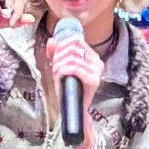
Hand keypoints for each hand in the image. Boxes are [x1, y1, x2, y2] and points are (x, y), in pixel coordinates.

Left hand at [45, 15, 105, 137]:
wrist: (73, 107)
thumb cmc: (68, 86)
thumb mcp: (60, 65)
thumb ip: (55, 52)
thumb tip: (52, 40)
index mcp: (93, 56)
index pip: (76, 40)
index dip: (61, 46)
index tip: (55, 56)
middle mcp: (97, 62)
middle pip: (73, 48)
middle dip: (58, 57)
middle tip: (54, 67)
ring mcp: (97, 71)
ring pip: (72, 58)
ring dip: (59, 65)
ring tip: (56, 73)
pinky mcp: (93, 80)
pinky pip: (74, 68)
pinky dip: (63, 71)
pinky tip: (59, 77)